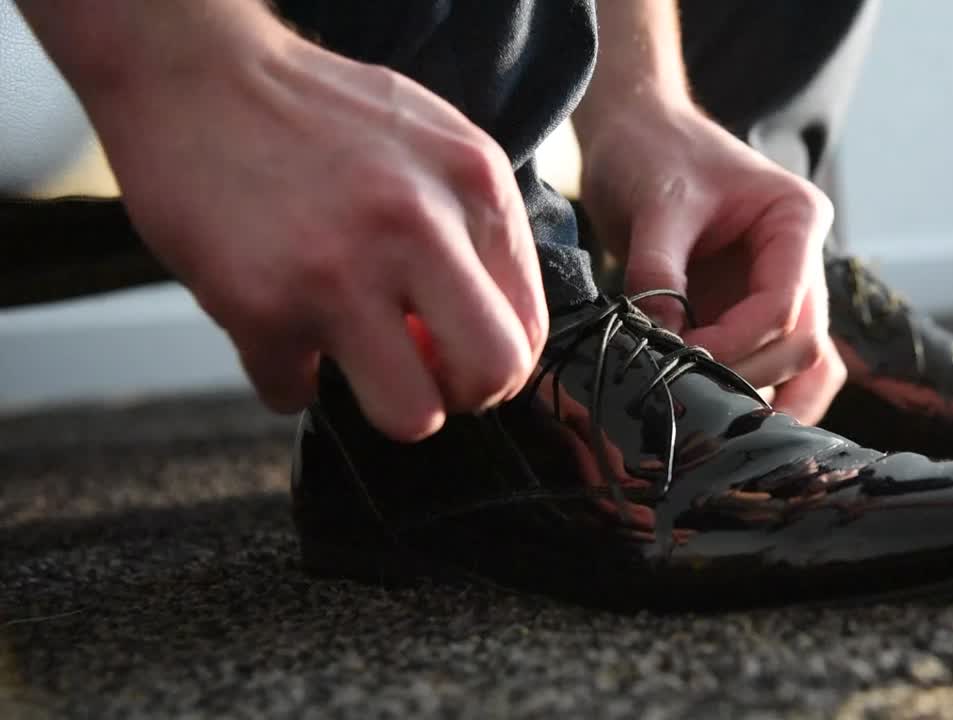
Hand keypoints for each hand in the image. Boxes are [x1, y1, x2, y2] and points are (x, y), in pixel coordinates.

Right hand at [81, 20, 545, 440]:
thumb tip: (493, 322)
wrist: (192, 74)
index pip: (529, 323)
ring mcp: (341, 271)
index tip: (458, 351)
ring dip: (384, 402)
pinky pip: (294, 395)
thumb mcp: (431, 140)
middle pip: (493, 376)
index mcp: (473, 184)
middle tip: (425, 374)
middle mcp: (419, 226)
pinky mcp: (263, 307)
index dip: (498, 359)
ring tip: (355, 356)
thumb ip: (472, 225)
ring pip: (412, 416)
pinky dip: (285, 373)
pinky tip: (276, 322)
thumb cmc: (313, 110)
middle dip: (463, 396)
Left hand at [577, 101, 842, 422]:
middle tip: (689, 399)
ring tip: (716, 433)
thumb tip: (659, 347)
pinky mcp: (748, 310)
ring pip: (803, 366)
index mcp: (795, 220)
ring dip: (765, 401)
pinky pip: (768, 364)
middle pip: (803, 345)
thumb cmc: (652, 149)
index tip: (679, 358)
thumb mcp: (655, 204)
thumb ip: (657, 273)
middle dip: (750, 378)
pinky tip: (712, 419)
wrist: (636, 131)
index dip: (735, 344)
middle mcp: (801, 259)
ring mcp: (779, 288)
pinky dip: (747, 394)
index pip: (784, 304)